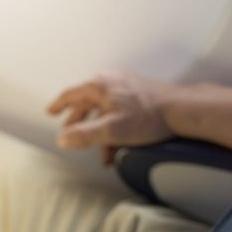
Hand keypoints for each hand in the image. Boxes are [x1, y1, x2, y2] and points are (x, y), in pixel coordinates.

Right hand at [47, 70, 174, 163]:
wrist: (180, 109)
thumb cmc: (150, 116)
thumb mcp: (111, 130)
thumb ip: (84, 135)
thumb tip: (62, 139)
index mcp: (100, 86)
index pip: (71, 94)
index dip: (59, 105)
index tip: (51, 111)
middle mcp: (111, 81)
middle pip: (87, 101)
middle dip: (79, 121)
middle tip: (71, 131)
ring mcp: (125, 86)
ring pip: (103, 108)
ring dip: (99, 129)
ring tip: (101, 149)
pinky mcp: (138, 92)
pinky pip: (117, 109)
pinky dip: (113, 125)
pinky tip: (119, 141)